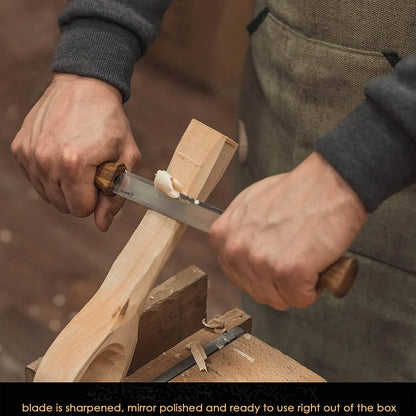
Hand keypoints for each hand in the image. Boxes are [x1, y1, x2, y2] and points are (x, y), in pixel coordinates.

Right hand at [11, 73, 139, 230]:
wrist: (85, 85)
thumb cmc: (110, 122)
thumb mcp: (127, 158)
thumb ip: (116, 196)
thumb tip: (102, 225)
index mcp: (74, 165)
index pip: (81, 209)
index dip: (96, 199)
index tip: (101, 180)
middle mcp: (45, 161)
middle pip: (63, 206)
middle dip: (81, 194)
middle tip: (91, 169)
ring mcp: (29, 154)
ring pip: (48, 196)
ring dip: (65, 186)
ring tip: (78, 160)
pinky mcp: (19, 148)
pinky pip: (36, 179)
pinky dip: (50, 174)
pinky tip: (62, 154)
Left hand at [210, 152, 366, 309]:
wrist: (329, 183)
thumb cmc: (297, 192)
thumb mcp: (249, 205)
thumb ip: (238, 232)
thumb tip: (240, 253)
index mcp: (223, 236)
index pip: (236, 276)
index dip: (261, 272)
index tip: (276, 261)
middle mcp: (236, 250)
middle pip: (257, 291)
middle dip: (279, 281)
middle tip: (296, 255)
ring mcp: (261, 262)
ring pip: (278, 299)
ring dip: (297, 285)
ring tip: (306, 256)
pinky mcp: (288, 273)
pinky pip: (301, 299)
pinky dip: (315, 287)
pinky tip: (317, 262)